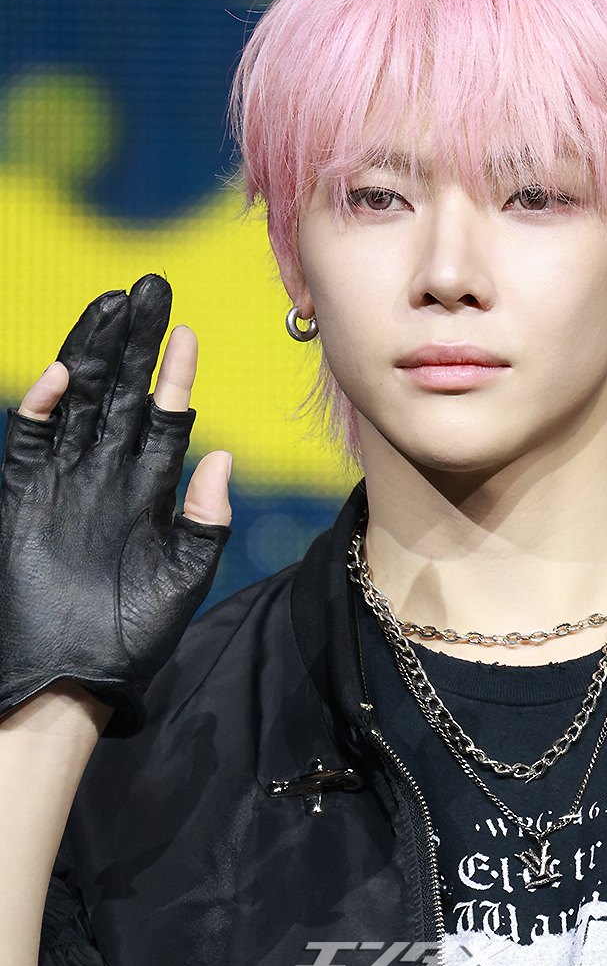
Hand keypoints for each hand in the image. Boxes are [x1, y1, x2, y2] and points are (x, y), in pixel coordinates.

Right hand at [0, 275, 232, 735]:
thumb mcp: (183, 578)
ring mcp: (64, 480)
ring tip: (109, 305)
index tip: (189, 333)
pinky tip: (63, 373)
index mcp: (150, 489)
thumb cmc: (132, 636)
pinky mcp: (22, 495)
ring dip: (94, 354)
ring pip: (80, 402)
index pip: (166, 417)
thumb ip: (205, 519)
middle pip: (122, 392)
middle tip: (149, 287)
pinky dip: (43, 407)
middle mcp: (108, 474)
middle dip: (135, 342)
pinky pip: (31, 441)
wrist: (68, 678)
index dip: (176, 375)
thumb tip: (223, 457)